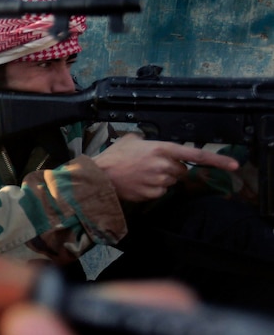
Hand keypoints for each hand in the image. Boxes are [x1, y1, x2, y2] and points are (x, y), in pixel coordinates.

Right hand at [93, 133, 238, 201]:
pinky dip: (153, 189)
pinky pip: (161, 192)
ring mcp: (159, 181)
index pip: (195, 155)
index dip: (217, 160)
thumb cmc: (113, 156)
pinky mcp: (153, 194)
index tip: (234, 165)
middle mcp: (164, 165)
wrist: (100, 176)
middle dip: (172, 169)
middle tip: (151, 166)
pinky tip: (139, 183)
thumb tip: (152, 145)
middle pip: (181, 170)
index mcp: (161, 148)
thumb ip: (149, 141)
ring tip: (141, 174)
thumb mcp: (132, 140)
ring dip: (161, 179)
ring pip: (171, 182)